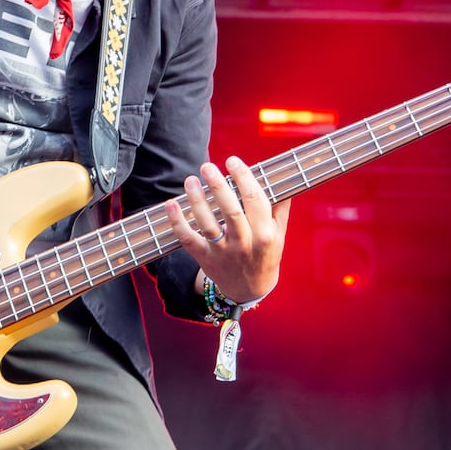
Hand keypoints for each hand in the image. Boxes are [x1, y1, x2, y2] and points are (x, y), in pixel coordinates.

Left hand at [164, 156, 289, 304]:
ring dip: (197, 200)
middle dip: (218, 185)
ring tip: (191, 180)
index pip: (255, 199)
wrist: (250, 289)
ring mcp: (223, 252)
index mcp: (264, 234)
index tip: (232, 161)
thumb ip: (279, 207)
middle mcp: (244, 243)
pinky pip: (188, 239)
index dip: (243, 177)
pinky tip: (171, 204)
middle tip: (207, 166)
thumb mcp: (279, 234)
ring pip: (207, 223)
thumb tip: (278, 177)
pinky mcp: (206, 258)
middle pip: (230, 210)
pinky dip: (177, 222)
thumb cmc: (265, 255)